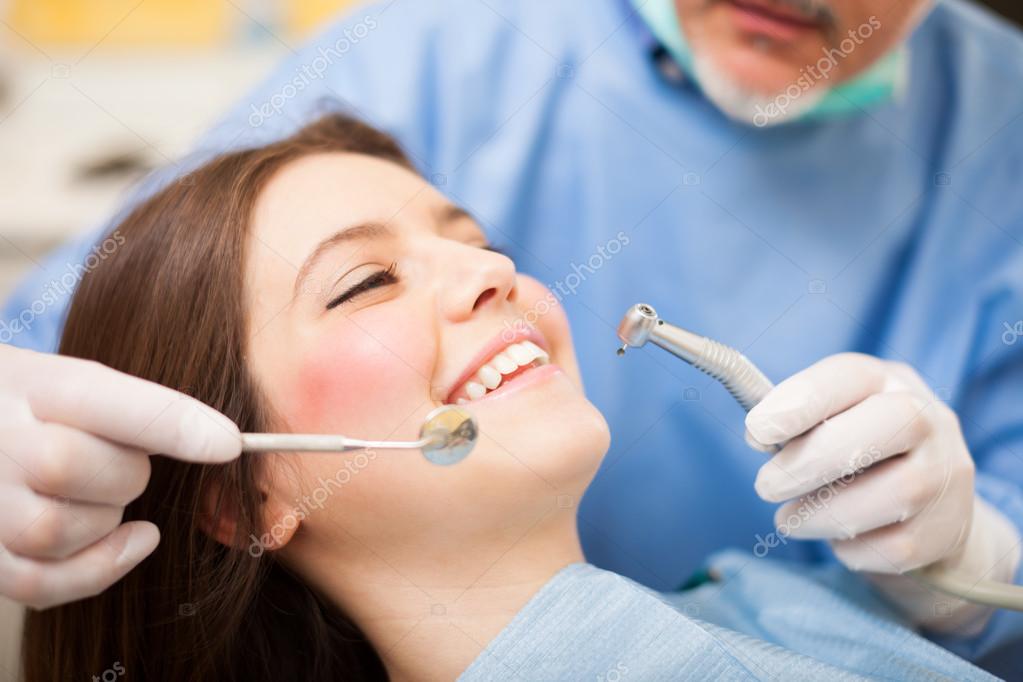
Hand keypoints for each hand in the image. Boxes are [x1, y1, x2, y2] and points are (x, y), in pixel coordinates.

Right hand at [0, 344, 240, 608]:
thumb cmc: (34, 406)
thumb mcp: (71, 379)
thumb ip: (133, 406)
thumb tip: (220, 442)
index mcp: (31, 386)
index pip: (104, 403)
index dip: (174, 427)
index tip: (228, 444)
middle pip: (74, 468)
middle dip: (125, 474)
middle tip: (125, 463)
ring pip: (57, 530)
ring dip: (105, 520)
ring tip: (102, 496)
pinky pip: (40, 582)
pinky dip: (97, 569)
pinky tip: (131, 541)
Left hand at [745, 353, 1019, 628]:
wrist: (932, 505)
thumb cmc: (861, 450)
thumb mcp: (831, 418)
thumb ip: (794, 422)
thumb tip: (758, 435)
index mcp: (888, 381)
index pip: (852, 374)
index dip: (802, 400)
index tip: (758, 428)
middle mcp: (930, 420)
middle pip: (886, 425)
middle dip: (812, 461)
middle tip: (765, 485)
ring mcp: (946, 476)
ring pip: (895, 494)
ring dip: (824, 513)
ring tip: (788, 519)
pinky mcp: (946, 530)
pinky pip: (895, 546)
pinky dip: (852, 549)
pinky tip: (834, 539)